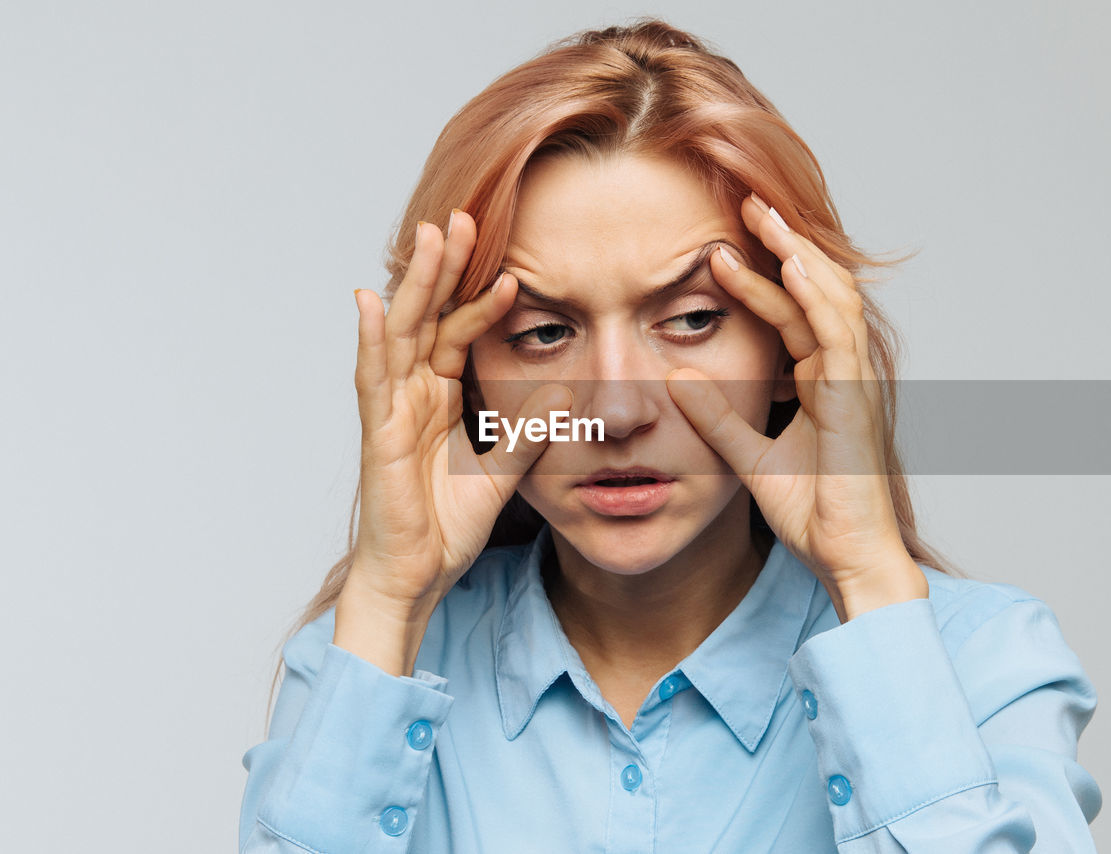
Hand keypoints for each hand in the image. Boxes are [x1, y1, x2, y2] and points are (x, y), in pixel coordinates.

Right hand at [339, 211, 570, 671]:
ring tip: (428, 237)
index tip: (512, 265)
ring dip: (414, 285)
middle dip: (444, 269)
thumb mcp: (505, 471)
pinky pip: (372, 379)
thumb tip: (568, 394)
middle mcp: (411, 395)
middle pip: (428, 317)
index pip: (458, 334)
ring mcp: (389, 411)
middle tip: (463, 218)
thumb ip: (531, 433)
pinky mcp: (375, 434)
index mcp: (439, 398)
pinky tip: (370, 301)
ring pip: (401, 333)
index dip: (480, 299)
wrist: (416, 576)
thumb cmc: (448, 526)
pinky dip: (371, 339)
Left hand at [665, 194, 927, 620]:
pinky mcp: (857, 398)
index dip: (759, 277)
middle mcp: (842, 372)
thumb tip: (676, 375)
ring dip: (796, 254)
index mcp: (822, 381)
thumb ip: (716, 418)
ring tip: (762, 215)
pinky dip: (815, 295)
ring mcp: (854, 381)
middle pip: (814, 290)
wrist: (848, 557)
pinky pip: (837, 334)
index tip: (717, 247)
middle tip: (745, 203)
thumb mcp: (748, 456)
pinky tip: (790, 264)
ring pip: (830, 298)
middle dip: (782, 244)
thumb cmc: (812, 512)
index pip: (790, 313)